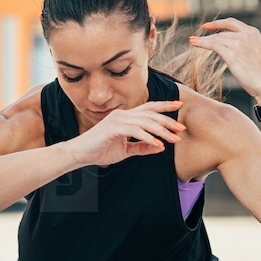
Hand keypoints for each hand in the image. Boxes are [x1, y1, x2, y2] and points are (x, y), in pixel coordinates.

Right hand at [66, 99, 185, 167]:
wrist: (79, 154)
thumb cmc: (99, 150)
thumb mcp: (125, 150)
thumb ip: (142, 147)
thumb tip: (160, 147)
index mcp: (125, 117)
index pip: (148, 108)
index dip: (164, 106)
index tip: (178, 106)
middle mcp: (122, 115)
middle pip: (150, 113)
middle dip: (168, 120)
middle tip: (181, 128)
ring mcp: (117, 120)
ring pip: (145, 122)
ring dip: (162, 131)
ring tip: (174, 139)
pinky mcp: (113, 128)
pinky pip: (135, 131)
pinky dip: (148, 137)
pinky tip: (158, 144)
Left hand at [189, 18, 260, 101]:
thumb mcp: (255, 53)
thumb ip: (244, 45)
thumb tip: (228, 47)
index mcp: (253, 33)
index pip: (232, 23)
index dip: (218, 24)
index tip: (207, 26)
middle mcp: (246, 35)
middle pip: (222, 33)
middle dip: (208, 35)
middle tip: (195, 38)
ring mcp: (239, 43)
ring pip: (216, 39)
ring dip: (202, 40)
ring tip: (192, 41)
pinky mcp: (232, 54)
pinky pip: (213, 45)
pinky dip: (201, 43)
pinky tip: (194, 44)